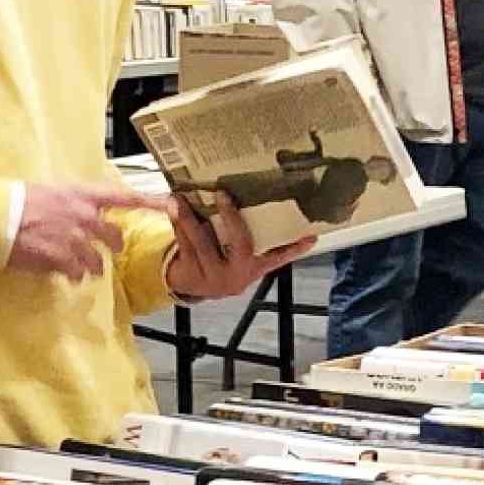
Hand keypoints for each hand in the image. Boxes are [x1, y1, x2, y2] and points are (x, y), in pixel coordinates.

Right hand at [9, 183, 152, 280]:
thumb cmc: (16, 200)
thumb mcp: (51, 192)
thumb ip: (73, 202)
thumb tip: (83, 210)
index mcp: (81, 195)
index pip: (123, 197)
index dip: (148, 201)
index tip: (169, 205)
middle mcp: (83, 217)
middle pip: (113, 236)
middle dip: (114, 245)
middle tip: (111, 249)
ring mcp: (73, 240)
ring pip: (96, 260)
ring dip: (93, 266)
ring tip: (84, 268)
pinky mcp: (60, 260)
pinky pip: (77, 273)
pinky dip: (73, 275)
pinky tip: (65, 273)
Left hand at [163, 192, 314, 300]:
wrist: (197, 290)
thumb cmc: (224, 263)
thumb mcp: (242, 259)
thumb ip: (255, 243)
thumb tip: (281, 218)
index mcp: (254, 269)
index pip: (279, 257)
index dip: (295, 248)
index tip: (310, 236)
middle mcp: (237, 275)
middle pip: (238, 244)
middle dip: (231, 218)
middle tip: (222, 194)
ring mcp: (213, 277)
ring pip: (202, 243)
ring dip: (190, 218)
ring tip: (181, 197)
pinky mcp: (190, 276)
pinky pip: (184, 246)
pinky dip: (177, 226)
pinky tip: (173, 209)